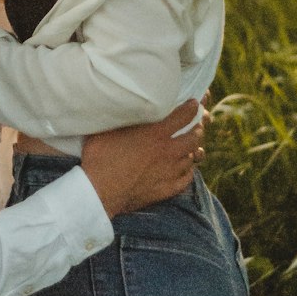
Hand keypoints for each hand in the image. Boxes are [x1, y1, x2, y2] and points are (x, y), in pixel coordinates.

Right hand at [80, 100, 206, 217]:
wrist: (99, 191)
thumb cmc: (100, 157)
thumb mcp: (108, 129)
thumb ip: (122, 117)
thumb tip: (122, 104)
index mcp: (155, 133)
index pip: (183, 116)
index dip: (192, 108)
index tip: (193, 104)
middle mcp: (167, 151)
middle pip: (194, 137)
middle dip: (197, 129)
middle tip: (194, 126)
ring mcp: (169, 172)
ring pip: (192, 158)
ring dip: (191, 150)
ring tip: (188, 147)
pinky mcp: (166, 189)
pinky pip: (186, 179)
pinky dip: (188, 172)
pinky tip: (185, 169)